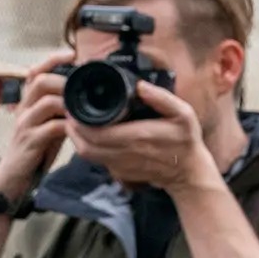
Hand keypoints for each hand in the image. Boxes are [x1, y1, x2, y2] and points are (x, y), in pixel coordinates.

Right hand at [0, 50, 73, 198]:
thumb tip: (87, 97)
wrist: (13, 179)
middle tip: (84, 87)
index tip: (72, 54)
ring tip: (84, 108)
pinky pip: (52, 127)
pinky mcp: (30, 142)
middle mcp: (24, 109)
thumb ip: (62, 111)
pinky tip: (79, 129)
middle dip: (65, 80)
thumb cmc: (35, 151)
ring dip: (70, 103)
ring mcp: (25, 125)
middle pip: (39, 80)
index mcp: (28, 103)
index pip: (34, 72)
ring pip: (46, 101)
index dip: (52, 60)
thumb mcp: (49, 125)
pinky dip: (69, 126)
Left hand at [66, 82, 216, 197]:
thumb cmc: (185, 141)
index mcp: (139, 136)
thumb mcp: (183, 114)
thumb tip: (140, 85)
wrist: (188, 171)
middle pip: (85, 144)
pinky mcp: (118, 171)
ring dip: (76, 138)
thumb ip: (162, 98)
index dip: (79, 121)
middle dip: (72, 128)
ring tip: (76, 121)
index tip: (75, 106)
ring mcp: (120, 165)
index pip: (96, 132)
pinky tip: (90, 134)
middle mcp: (126, 153)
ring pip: (86, 153)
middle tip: (70, 112)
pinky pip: (94, 159)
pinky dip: (86, 146)